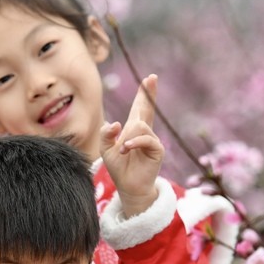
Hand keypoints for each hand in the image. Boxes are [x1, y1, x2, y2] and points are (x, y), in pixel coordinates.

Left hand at [100, 74, 165, 217]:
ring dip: (128, 137)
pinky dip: (135, 142)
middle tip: (152, 77)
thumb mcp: (106, 150)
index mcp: (132, 130)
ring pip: (140, 125)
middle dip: (149, 93)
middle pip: (148, 108)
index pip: (139, 108)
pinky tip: (128, 149)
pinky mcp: (157, 150)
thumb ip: (106, 134)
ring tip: (124, 150)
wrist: (128, 187)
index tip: (148, 79)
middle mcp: (144, 133)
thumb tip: (115, 122)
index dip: (143, 94)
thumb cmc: (118, 169)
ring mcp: (152, 140)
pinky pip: (146, 138)